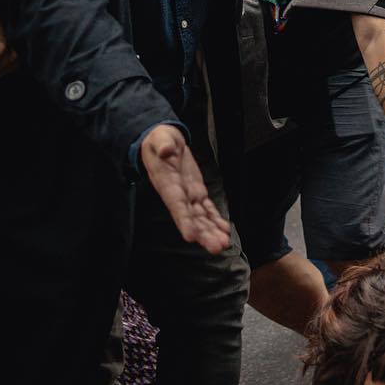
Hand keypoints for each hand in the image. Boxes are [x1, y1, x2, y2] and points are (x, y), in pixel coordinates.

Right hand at [139, 124, 230, 253]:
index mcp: (168, 183)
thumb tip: (165, 150)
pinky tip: (224, 230)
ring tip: (223, 244)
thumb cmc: (159, 140)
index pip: (176, 204)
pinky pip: (207, 209)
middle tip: (217, 247)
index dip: (184, 221)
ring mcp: (188, 195)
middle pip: (192, 217)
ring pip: (201, 217)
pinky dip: (215, 219)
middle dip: (204, 233)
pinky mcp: (196, 192)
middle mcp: (178, 194)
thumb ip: (163, 144)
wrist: (162, 142)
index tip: (190, 237)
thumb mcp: (160, 138)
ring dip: (212, 231)